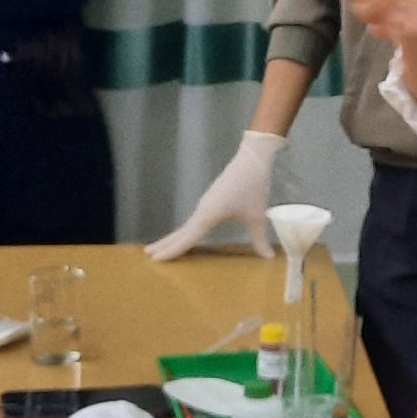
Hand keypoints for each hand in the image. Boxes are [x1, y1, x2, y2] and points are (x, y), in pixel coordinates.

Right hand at [145, 131, 286, 260]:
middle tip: (148, 255)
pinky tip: (188, 234)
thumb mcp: (257, 215)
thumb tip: (268, 258)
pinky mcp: (211, 200)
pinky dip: (186, 230)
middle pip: (180, 231)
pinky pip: (194, 220)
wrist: (252, 158)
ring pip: (186, 225)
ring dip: (174, 237)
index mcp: (208, 215)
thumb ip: (259, 238)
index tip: (156, 260)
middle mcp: (202, 210)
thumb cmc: (252, 186)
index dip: (172, 250)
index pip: (187, 238)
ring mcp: (205, 204)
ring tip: (161, 247)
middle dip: (165, 244)